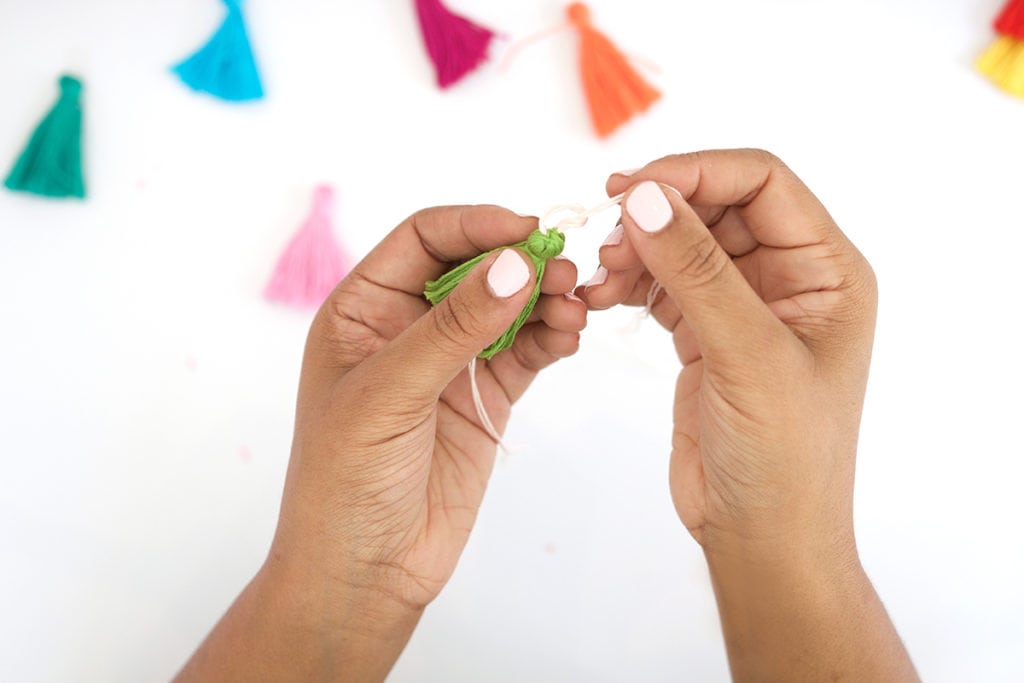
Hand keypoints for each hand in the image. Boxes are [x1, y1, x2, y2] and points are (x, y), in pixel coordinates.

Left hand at [177, 205, 584, 680]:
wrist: (366, 572)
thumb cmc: (345, 481)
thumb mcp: (390, 395)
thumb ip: (453, 328)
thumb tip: (514, 265)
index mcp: (363, 310)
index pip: (423, 240)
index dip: (474, 225)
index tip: (526, 228)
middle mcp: (407, 327)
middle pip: (475, 267)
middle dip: (521, 262)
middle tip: (565, 269)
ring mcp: (450, 362)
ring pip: (508, 308)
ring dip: (545, 298)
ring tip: (576, 304)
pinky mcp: (485, 398)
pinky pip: (526, 351)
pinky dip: (552, 337)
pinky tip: (570, 335)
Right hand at [582, 150, 874, 552]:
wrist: (762, 536)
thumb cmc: (784, 456)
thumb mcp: (748, 355)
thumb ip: (697, 272)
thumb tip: (647, 197)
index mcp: (827, 271)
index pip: (762, 182)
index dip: (697, 171)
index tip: (631, 189)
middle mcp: (790, 278)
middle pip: (716, 206)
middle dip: (658, 214)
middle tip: (606, 238)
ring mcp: (744, 306)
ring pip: (682, 244)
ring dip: (636, 250)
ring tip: (599, 279)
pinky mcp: (704, 334)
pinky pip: (662, 284)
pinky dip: (629, 282)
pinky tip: (602, 298)